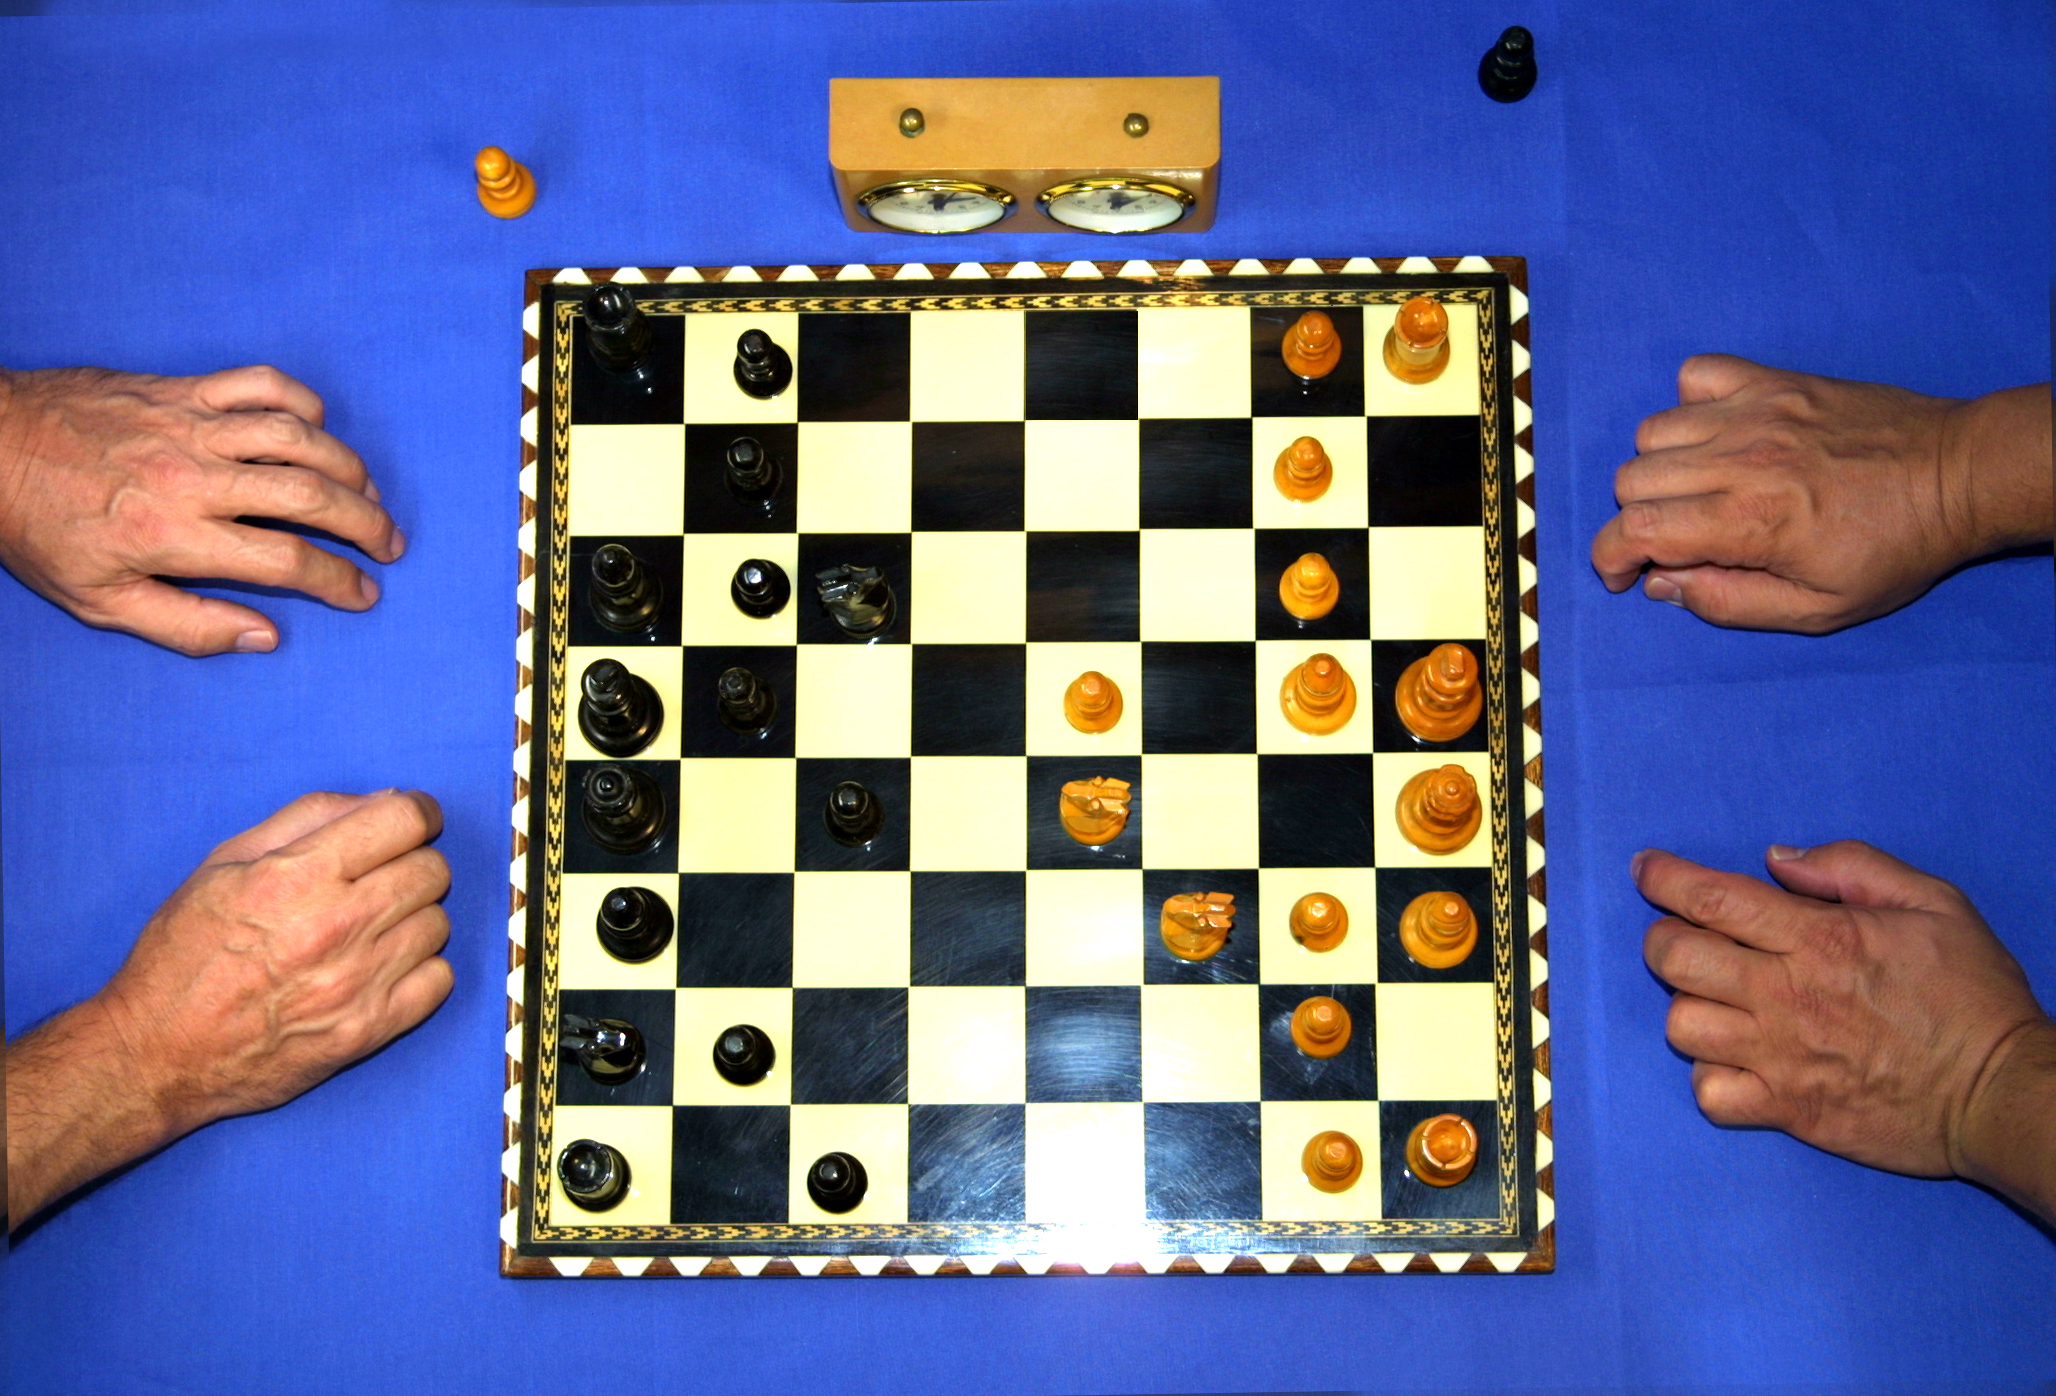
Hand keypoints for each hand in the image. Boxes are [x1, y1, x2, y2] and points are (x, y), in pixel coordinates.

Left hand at [0, 364, 403, 654]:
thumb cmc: (38, 529)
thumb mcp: (100, 602)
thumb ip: (187, 625)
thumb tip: (264, 634)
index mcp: (174, 537)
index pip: (286, 561)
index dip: (339, 582)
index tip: (364, 593)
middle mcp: (193, 477)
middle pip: (310, 497)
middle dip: (366, 523)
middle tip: (390, 543)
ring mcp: (191, 424)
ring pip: (299, 439)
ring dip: (348, 468)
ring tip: (366, 493)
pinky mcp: (182, 388)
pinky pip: (262, 384)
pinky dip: (303, 404)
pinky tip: (316, 430)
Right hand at [94, 790, 452, 1134]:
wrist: (158, 1055)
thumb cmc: (184, 954)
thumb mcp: (225, 864)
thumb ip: (307, 818)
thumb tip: (383, 799)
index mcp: (299, 875)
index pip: (405, 820)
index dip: (417, 812)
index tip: (411, 821)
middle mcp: (338, 925)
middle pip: (432, 869)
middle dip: (412, 863)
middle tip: (379, 878)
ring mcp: (359, 981)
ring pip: (438, 923)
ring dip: (413, 918)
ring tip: (370, 928)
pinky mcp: (369, 1030)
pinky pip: (440, 980)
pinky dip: (420, 969)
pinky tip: (383, 967)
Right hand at [1590, 356, 2051, 632]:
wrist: (1957, 476)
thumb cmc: (1894, 548)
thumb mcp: (1818, 610)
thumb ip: (1730, 603)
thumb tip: (1664, 585)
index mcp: (1747, 521)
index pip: (1634, 530)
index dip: (1609, 559)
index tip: (1626, 575)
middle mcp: (1739, 458)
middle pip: (1632, 482)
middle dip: (1637, 521)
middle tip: (1676, 540)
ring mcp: (1754, 411)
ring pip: (1652, 434)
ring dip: (1659, 470)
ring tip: (1696, 490)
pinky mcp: (1773, 381)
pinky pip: (1695, 375)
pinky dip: (1689, 406)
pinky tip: (1715, 436)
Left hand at [1636, 842, 2050, 1183]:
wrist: (2002, 1094)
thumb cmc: (1974, 997)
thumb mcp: (1933, 903)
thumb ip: (1851, 867)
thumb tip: (1778, 858)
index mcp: (1820, 939)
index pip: (1713, 898)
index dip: (1665, 878)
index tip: (1646, 869)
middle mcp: (1786, 997)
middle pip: (1674, 957)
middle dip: (1664, 937)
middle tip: (1686, 937)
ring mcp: (1781, 1059)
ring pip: (1681, 1024)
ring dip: (1688, 1005)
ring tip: (1719, 1001)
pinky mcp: (1788, 1111)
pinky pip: (1709, 1093)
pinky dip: (1709, 1076)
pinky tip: (1735, 1059)